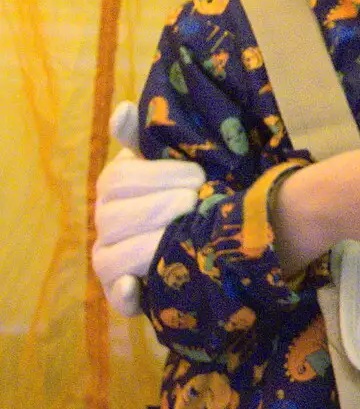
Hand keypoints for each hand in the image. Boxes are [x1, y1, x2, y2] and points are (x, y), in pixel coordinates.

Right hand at [92, 102, 204, 315]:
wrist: (204, 231)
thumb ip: (144, 137)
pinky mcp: (122, 292)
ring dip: (149, 244)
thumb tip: (123, 110)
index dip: (158, 176)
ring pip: (112, 255)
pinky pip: (115, 297)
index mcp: (115, 187)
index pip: (119, 180)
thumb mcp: (170, 160)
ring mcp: (110, 259)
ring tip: (184, 232)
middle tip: (194, 202)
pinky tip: (136, 287)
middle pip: (113, 216)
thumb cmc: (186, 188)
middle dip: (159, 208)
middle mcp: (105, 223)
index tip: (196, 176)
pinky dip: (124, 294)